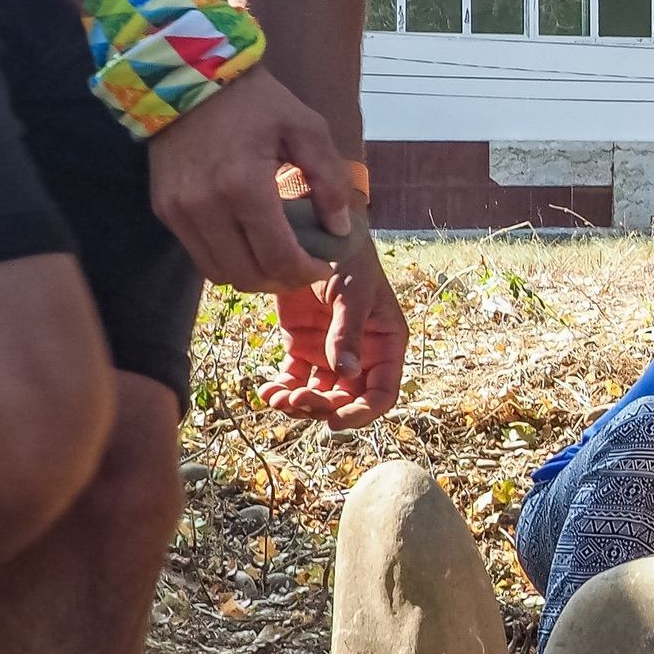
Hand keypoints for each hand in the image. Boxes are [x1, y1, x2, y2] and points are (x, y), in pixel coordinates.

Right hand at [148, 67, 359, 291]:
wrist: (188, 76)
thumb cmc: (256, 101)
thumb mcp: (307, 128)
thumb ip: (329, 180)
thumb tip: (339, 229)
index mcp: (243, 186)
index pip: (278, 257)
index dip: (306, 272)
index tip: (324, 265)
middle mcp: (204, 207)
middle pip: (248, 275)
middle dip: (283, 281)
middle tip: (305, 268)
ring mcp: (179, 211)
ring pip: (220, 273)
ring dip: (254, 276)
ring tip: (279, 261)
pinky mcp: (164, 209)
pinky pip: (199, 255)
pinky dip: (228, 260)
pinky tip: (250, 244)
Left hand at [260, 220, 407, 425]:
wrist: (315, 231)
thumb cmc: (348, 257)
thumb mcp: (353, 293)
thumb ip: (348, 333)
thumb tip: (346, 374)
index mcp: (385, 344)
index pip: (382, 392)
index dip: (362, 413)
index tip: (336, 421)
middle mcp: (361, 354)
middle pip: (346, 399)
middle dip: (322, 408)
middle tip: (296, 402)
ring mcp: (330, 352)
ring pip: (319, 395)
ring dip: (299, 404)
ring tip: (277, 399)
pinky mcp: (302, 346)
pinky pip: (294, 379)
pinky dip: (282, 390)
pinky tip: (268, 392)